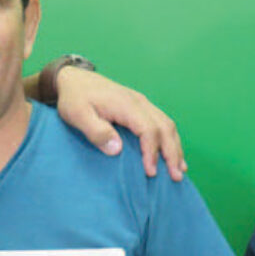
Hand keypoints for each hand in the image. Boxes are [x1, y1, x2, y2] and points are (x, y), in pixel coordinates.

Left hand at [54, 67, 185, 180]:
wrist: (74, 79)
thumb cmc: (74, 98)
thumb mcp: (77, 115)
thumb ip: (96, 131)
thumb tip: (117, 150)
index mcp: (126, 105)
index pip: (148, 130)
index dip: (152, 152)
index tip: (150, 172)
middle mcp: (139, 102)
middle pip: (164, 127)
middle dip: (172, 153)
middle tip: (176, 177)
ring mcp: (142, 103)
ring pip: (167, 125)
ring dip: (175, 147)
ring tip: (180, 170)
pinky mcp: (141, 107)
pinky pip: (162, 123)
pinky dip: (170, 139)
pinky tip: (173, 154)